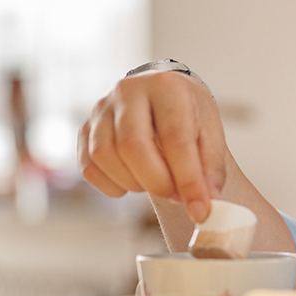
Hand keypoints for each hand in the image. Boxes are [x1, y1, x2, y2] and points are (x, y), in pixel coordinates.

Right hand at [78, 70, 227, 222]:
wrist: (161, 93)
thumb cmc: (187, 111)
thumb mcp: (210, 130)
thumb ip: (210, 166)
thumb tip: (205, 202)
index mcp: (167, 86)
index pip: (175, 137)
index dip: (188, 179)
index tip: (200, 210)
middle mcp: (129, 90)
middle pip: (133, 146)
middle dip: (157, 182)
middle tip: (175, 195)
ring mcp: (101, 108)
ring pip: (105, 155)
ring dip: (133, 182)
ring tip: (156, 181)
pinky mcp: (85, 128)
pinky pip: (89, 166)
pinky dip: (111, 184)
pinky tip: (132, 181)